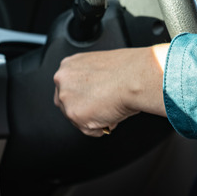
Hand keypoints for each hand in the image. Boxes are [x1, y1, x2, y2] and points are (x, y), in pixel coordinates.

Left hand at [53, 44, 168, 136]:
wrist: (134, 77)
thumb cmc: (126, 70)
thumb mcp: (99, 68)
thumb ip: (88, 80)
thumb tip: (92, 94)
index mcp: (68, 65)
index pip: (68, 88)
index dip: (84, 97)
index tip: (94, 99)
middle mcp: (62, 80)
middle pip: (68, 105)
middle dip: (86, 110)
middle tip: (104, 106)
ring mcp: (66, 98)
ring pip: (77, 118)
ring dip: (95, 118)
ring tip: (110, 107)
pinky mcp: (75, 115)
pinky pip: (88, 130)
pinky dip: (102, 127)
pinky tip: (111, 114)